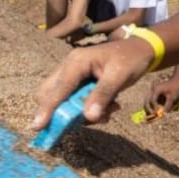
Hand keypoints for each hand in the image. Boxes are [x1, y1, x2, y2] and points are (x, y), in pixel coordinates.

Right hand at [32, 39, 153, 128]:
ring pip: (62, 101)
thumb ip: (103, 95)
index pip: (58, 88)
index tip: (38, 127)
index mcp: (76, 62)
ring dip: (81, 113)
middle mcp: (69, 67)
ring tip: (109, 111)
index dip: (47, 109)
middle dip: (62, 113)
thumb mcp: (120, 76)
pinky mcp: (78, 83)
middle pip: (50, 94)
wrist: (140, 51)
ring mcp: (72, 75)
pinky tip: (110, 107)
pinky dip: (88, 110)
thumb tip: (88, 117)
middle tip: (86, 122)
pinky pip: (74, 102)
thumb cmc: (130, 59)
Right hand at [146, 75, 178, 113]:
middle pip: (147, 101)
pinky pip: (152, 100)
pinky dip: (152, 105)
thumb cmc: (175, 87)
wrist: (177, 80)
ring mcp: (154, 92)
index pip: (153, 100)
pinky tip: (154, 110)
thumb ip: (168, 105)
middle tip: (152, 115)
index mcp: (156, 90)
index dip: (154, 107)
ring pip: (148, 101)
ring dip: (149, 107)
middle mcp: (153, 90)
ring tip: (152, 114)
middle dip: (148, 108)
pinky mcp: (156, 94)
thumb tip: (164, 113)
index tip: (157, 113)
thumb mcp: (172, 97)